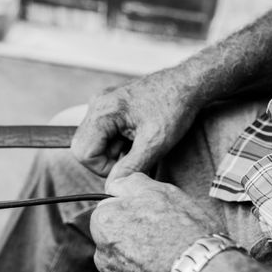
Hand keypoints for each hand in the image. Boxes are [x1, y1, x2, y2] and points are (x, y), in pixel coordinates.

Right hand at [71, 68, 200, 182]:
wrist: (187, 84)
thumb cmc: (174, 106)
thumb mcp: (155, 143)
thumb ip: (132, 166)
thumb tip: (113, 187)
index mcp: (103, 111)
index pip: (83, 153)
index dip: (103, 168)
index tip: (127, 166)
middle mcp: (97, 104)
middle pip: (84, 148)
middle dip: (107, 160)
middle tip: (134, 155)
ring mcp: (102, 104)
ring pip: (95, 143)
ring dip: (115, 151)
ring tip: (139, 142)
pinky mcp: (110, 107)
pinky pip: (103, 134)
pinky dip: (118, 143)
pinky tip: (137, 136)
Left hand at [90, 173, 222, 271]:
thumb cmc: (185, 231)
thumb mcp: (161, 191)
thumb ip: (131, 183)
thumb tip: (118, 185)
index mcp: (104, 221)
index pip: (112, 207)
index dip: (135, 208)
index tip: (155, 214)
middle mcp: (101, 253)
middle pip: (116, 235)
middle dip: (135, 233)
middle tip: (166, 234)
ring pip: (126, 259)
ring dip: (141, 256)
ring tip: (170, 256)